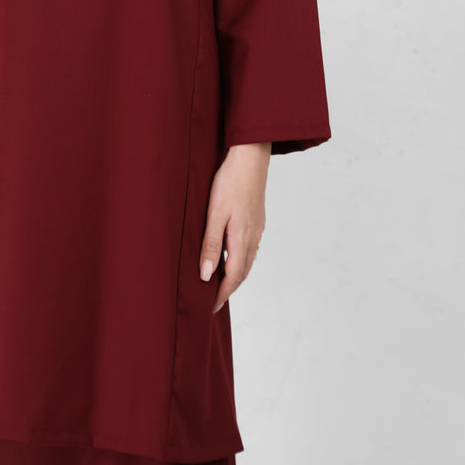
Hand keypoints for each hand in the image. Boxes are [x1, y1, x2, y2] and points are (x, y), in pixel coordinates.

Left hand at [199, 143, 269, 313]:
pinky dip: (240, 259)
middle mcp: (253, 237)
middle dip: (229, 288)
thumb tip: (207, 276)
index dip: (222, 294)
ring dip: (235, 274)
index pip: (233, 277)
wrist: (250, 157)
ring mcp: (257, 228)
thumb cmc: (230, 182)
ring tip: (220, 281)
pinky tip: (230, 254)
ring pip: (247, 260)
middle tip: (214, 300)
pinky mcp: (257, 219)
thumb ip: (211, 245)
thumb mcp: (215, 213)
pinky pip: (249, 247)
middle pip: (243, 272)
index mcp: (242, 238)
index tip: (211, 307)